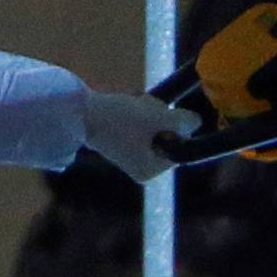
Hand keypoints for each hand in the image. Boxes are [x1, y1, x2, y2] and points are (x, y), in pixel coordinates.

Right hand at [82, 89, 202, 183]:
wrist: (79, 111)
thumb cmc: (119, 119)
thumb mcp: (158, 117)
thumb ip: (183, 122)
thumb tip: (197, 122)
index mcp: (150, 171)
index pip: (179, 147)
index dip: (177, 126)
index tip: (160, 115)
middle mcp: (140, 167)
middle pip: (167, 136)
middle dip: (160, 118)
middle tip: (144, 108)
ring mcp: (130, 154)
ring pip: (155, 127)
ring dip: (149, 111)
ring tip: (134, 105)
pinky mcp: (120, 139)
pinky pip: (141, 123)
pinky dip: (138, 111)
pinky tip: (128, 105)